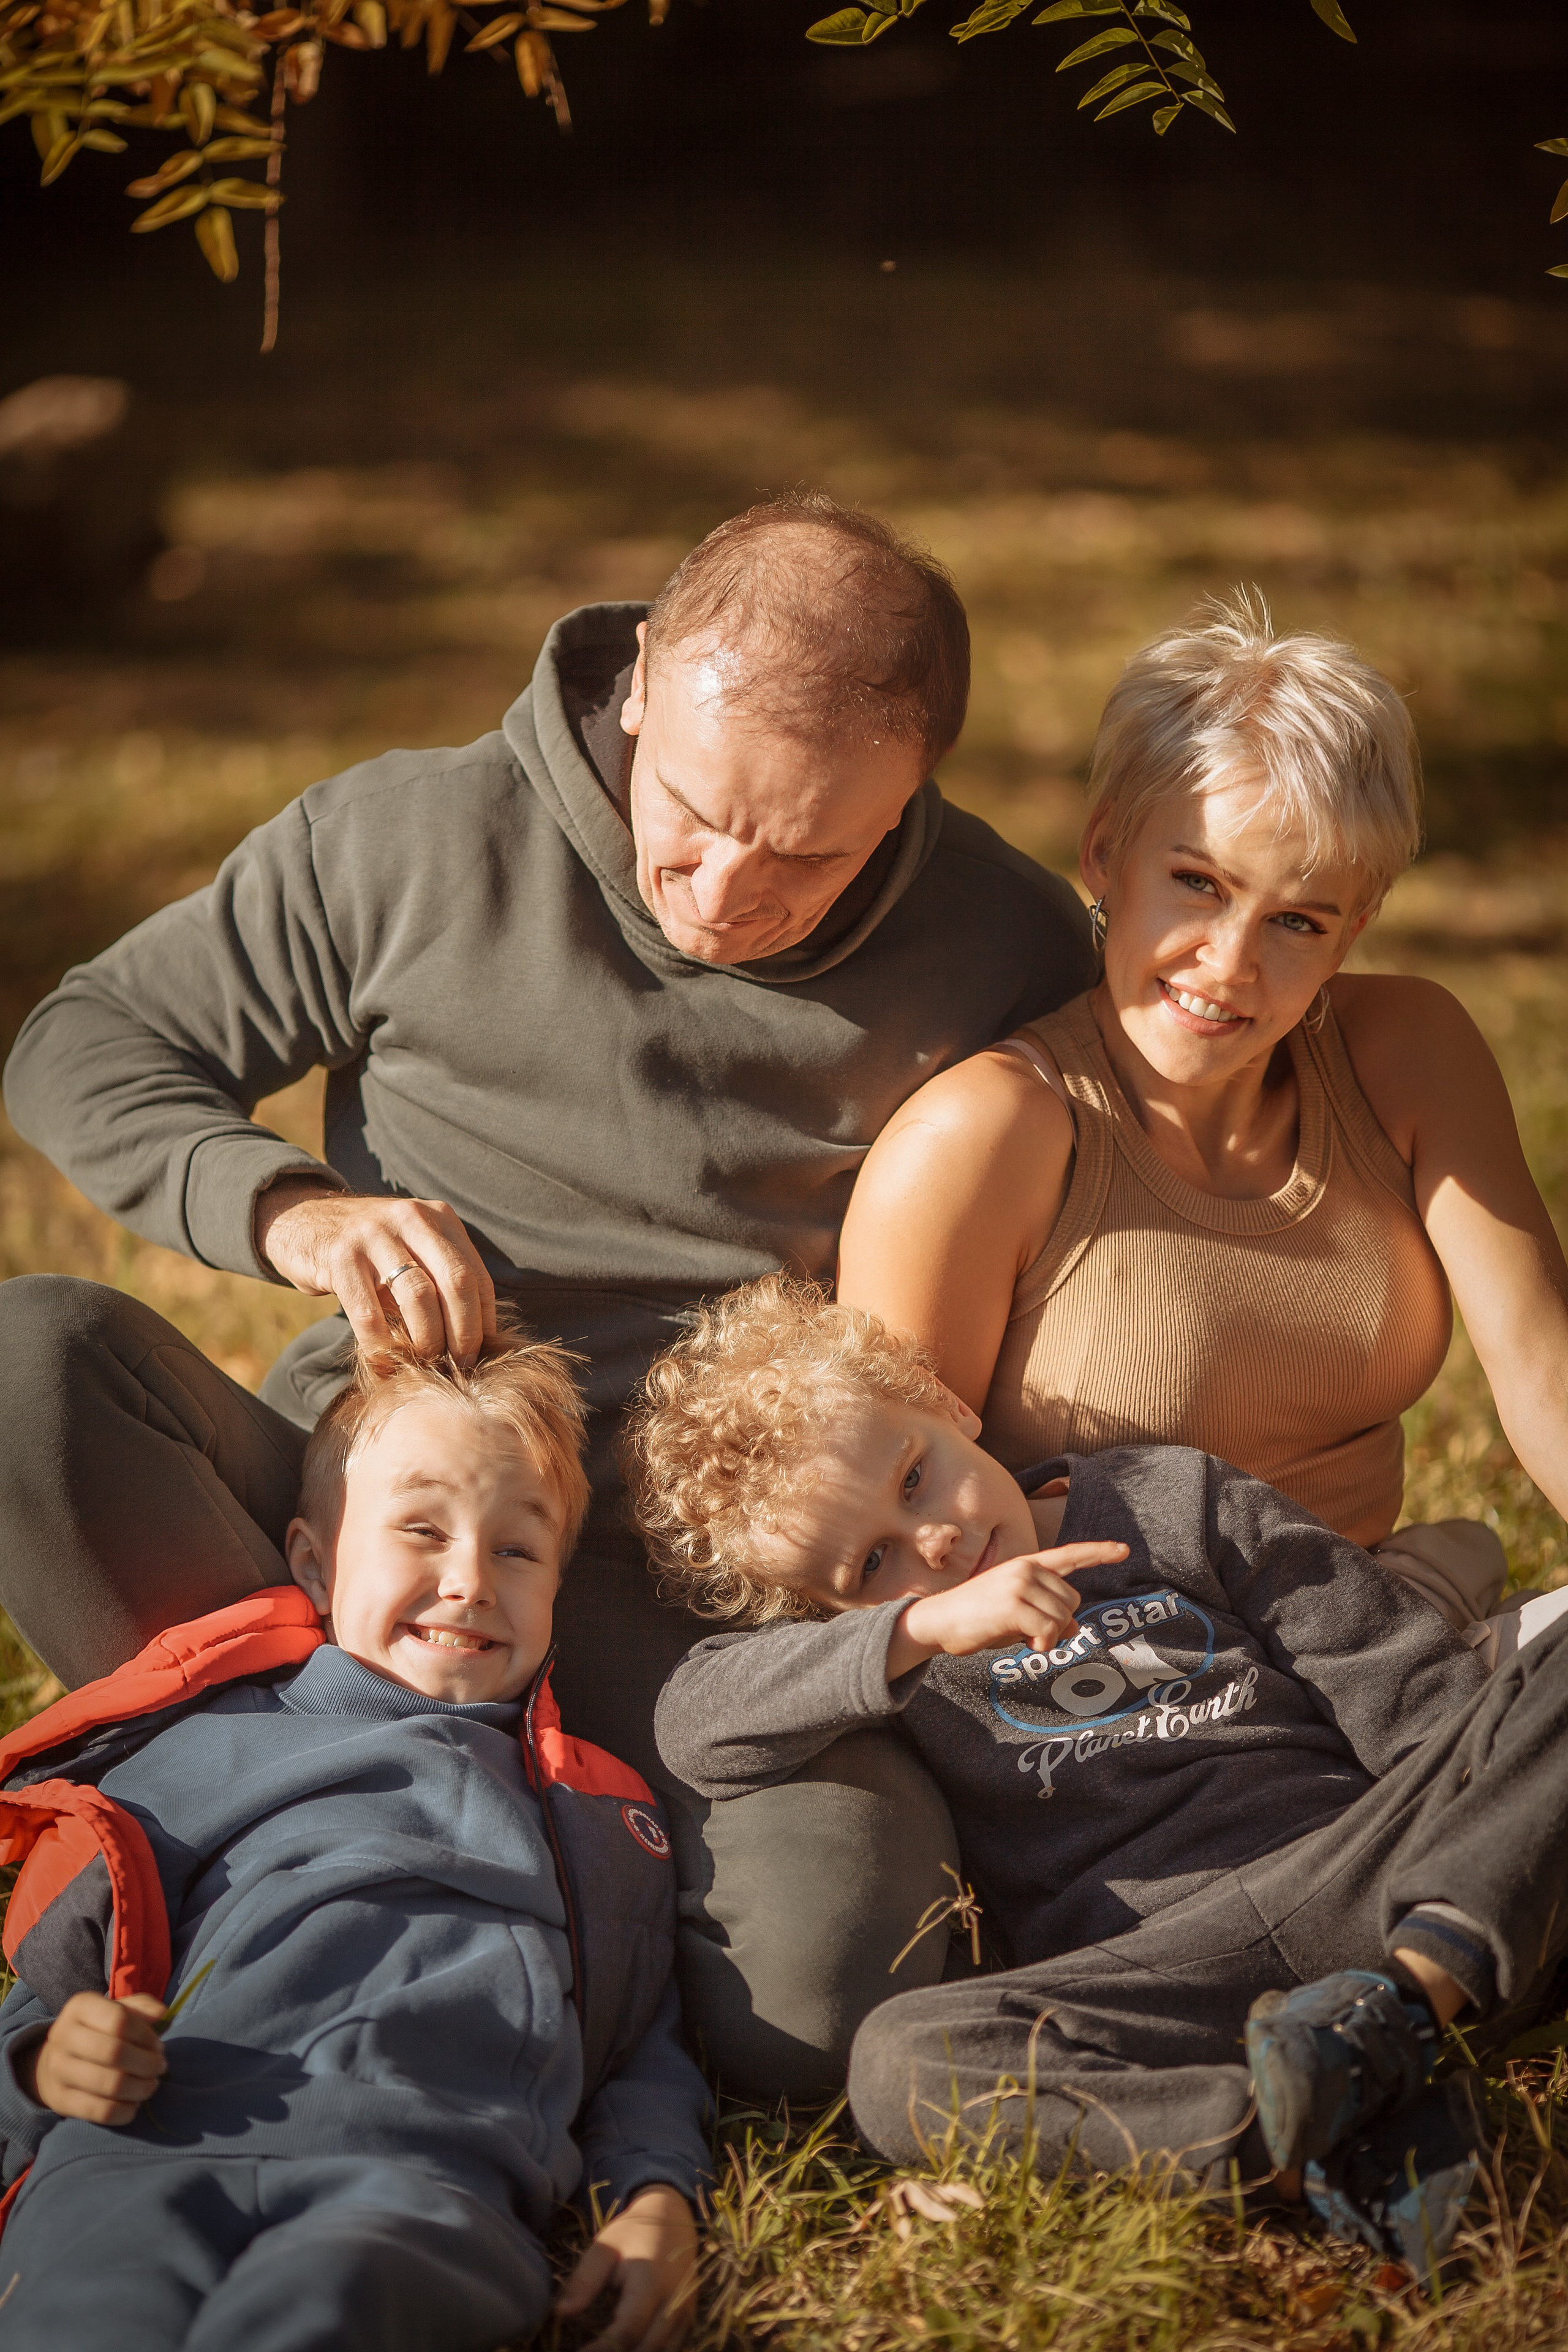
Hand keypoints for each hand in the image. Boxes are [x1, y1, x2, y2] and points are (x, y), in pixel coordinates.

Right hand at [24, 1991, 166, 2124]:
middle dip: (147, 2063)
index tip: (158, 2045)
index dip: (146, 2036)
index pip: (119, 2020)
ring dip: (140, 2088)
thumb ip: (143, 2007)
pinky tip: (134, 2104)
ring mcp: (57, 2070)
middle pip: (114, 2053)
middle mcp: (63, 2036)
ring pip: (110, 2085)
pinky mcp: (60, 2101)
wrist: (57, 2059)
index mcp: (80, 2007)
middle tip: (159, 2067)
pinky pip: (100, 2111)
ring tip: (150, 2085)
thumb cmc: (98, 2030)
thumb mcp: (118, 2010)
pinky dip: (125, 2111)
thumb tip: (163, 2014)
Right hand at [255, 1178, 496, 1365]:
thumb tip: (477, 1339)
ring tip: (426, 1364)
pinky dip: (380, 1347)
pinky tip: (384, 1365)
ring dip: (427, 1340)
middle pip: (456, 1283)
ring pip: (418, 1296)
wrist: (303, 1220)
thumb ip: (442, 1279)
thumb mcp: (412, 1248)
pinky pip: (368, 1312)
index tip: (482, 1353)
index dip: (484, 1319)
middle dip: (463, 1332)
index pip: (477, 1274)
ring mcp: (375, 1235)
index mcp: (439, 1218)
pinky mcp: (340, 1256)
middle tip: (460, 1364)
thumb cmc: (370, 1250)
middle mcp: (412, 1219)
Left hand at [554, 2183, 697, 2351]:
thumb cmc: (633, 2231)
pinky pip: (673, 2348)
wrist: (671, 2216)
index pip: (627, 2331)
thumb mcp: (605, 2247)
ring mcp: (685, 2311)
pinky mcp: (689, 2318)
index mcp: (651, 2282)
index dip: (601, 2350)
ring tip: (606, 2350)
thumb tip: (560, 2313)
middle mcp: (674, 2301)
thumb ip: (584, 2281)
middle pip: (646, 2349)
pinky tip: (628, 2348)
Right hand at [892, 1541, 1127, 1673]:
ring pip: (1062, 1618)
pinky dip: (1041, 1644)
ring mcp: (1019, 1584)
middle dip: (1058, 1623)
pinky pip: (1049, 1631)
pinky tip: (1021, 1642)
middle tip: (1028, 1632)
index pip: (1068, 1555)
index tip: (1123, 1550)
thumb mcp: (1017, 1614)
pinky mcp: (1013, 1604)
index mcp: (1026, 1565)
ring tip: (1018, 1635)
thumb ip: (1046, 1613)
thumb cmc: (977, 1619)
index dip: (1098, 1553)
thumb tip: (1074, 1627)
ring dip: (1047, 1638)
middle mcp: (1025, 1568)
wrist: (938, 1621)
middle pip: (1072, 1600)